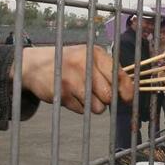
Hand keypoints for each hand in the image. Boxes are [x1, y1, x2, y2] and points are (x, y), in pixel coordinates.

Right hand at [18, 45, 132, 113]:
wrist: (35, 64)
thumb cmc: (69, 62)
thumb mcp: (89, 58)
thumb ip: (108, 71)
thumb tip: (129, 93)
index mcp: (95, 53)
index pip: (119, 75)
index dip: (127, 90)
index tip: (128, 98)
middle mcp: (84, 65)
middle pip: (109, 95)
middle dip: (106, 99)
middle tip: (96, 92)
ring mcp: (72, 80)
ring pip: (97, 106)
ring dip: (93, 105)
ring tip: (82, 92)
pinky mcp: (61, 94)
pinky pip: (82, 110)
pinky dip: (79, 106)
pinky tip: (70, 94)